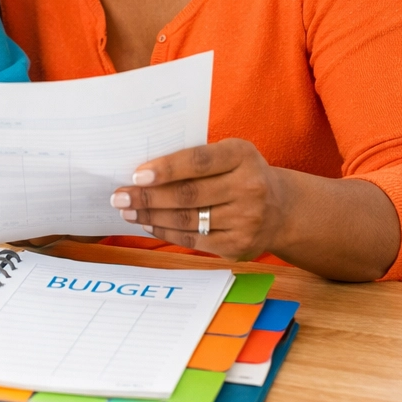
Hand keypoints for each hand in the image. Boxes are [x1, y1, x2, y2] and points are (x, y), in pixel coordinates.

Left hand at [109, 139, 288, 261]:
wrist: (282, 209)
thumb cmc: (240, 173)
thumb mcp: (229, 154)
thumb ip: (195, 158)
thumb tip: (143, 170)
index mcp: (242, 155)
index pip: (198, 162)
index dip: (166, 169)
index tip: (137, 175)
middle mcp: (249, 188)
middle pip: (188, 195)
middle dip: (147, 197)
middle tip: (119, 196)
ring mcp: (247, 221)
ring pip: (187, 220)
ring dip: (150, 216)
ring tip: (127, 211)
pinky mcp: (238, 247)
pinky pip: (193, 240)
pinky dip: (166, 232)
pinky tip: (147, 224)